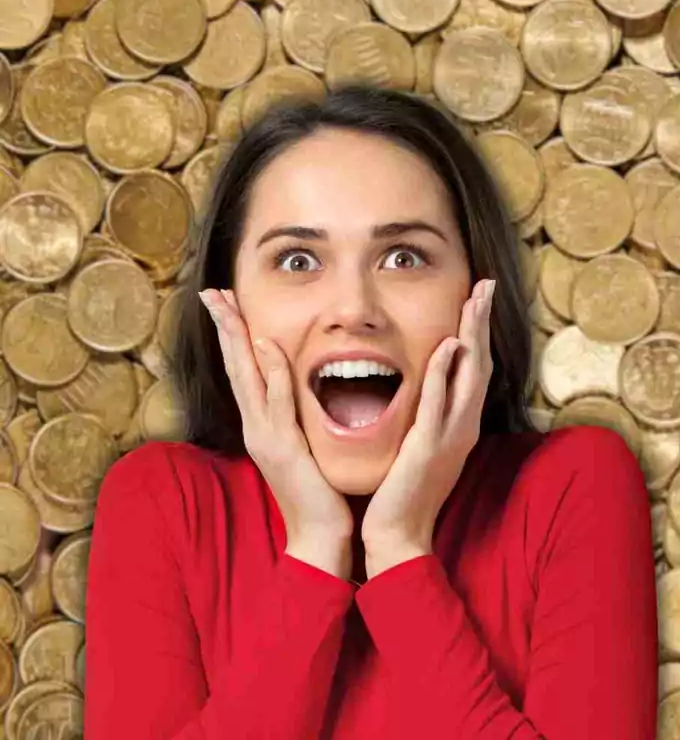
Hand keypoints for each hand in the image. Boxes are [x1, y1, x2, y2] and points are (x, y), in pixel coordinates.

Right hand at [198, 288, 353, 577]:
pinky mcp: (284, 448)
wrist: (320, 535)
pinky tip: (267, 347)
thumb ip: (299, 416)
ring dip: (237, 339)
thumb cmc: (318, 491)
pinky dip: (272, 374)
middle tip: (211, 292)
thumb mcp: (306, 444)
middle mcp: (257, 426)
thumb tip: (304, 386)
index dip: (234, 336)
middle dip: (224, 328)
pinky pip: (277, 403)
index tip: (226, 303)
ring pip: (248, 378)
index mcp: (263, 424)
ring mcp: (266, 437)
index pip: (245, 371)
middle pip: (236, 367)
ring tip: (227, 305)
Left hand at [361, 278, 494, 572]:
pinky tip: (448, 346)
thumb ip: (429, 415)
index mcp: (460, 424)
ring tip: (475, 300)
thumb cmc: (406, 493)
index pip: (474, 368)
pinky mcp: (429, 446)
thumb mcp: (422, 446)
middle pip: (480, 363)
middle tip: (486, 284)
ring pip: (468, 376)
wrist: (400, 535)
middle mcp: (463, 425)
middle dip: (482, 322)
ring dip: (472, 335)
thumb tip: (428, 386)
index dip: (478, 332)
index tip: (479, 298)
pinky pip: (439, 402)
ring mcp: (451, 435)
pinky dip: (445, 372)